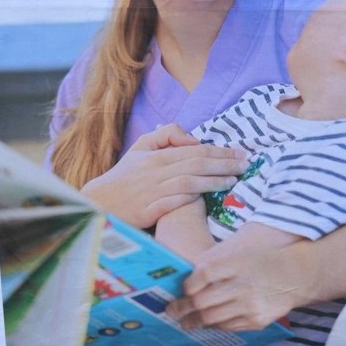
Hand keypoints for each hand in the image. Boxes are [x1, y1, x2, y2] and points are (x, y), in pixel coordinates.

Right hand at [78, 124, 247, 228]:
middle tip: (245, 164)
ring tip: (234, 179)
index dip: (219, 151)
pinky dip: (193, 196)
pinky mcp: (150, 210)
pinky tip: (210, 195)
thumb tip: (193, 138)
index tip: (239, 152)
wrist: (100, 204)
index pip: (194, 150)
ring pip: (189, 181)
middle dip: (224, 163)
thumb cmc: (124, 177)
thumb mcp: (141, 148)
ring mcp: (153, 191)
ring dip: (214, 180)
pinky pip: (175, 201)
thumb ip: (166, 135)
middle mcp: (156, 171)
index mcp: (156, 156)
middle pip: (196, 163)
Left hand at [170, 237, 316, 331]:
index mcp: (237, 264)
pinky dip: (215, 325)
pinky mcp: (257, 321)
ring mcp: (250, 306)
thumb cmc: (262, 263)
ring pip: (212, 318)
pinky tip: (209, 322)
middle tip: (172, 311)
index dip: (188, 285)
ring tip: (185, 321)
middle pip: (202, 302)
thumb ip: (215, 267)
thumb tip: (186, 285)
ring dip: (194, 321)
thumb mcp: (240, 256)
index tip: (182, 290)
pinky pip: (228, 326)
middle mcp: (243, 286)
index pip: (203, 276)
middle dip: (182, 309)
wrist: (295, 276)